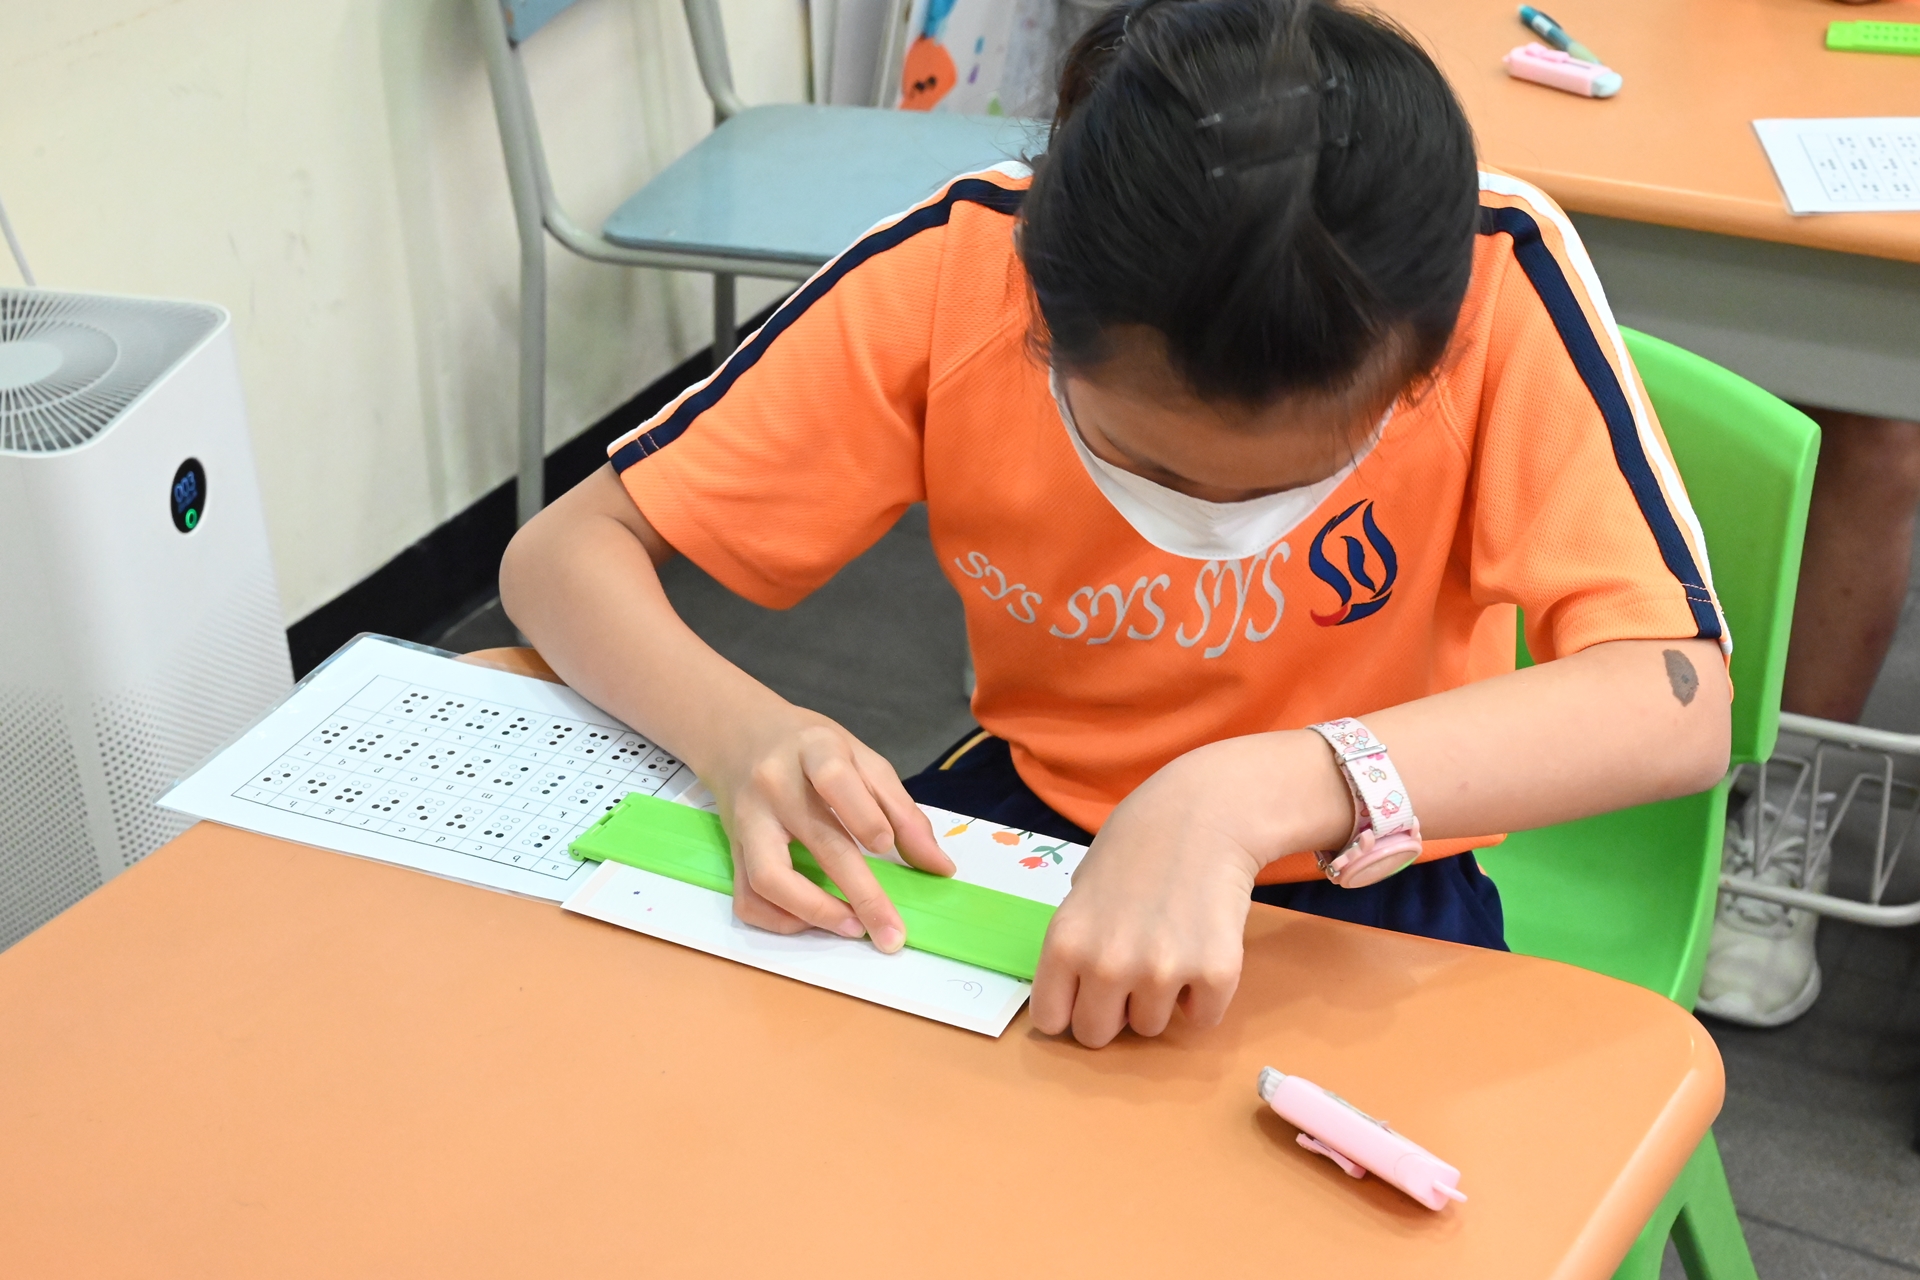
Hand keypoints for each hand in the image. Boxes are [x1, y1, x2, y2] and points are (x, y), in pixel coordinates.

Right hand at [704, 704, 952, 950]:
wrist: (740, 735)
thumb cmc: (811, 748)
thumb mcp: (862, 759)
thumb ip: (901, 810)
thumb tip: (940, 867)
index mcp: (814, 750)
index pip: (835, 779)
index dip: (864, 816)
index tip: (887, 846)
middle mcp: (775, 786)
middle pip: (818, 841)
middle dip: (861, 894)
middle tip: (892, 933)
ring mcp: (748, 821)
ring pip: (770, 877)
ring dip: (815, 912)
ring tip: (852, 928)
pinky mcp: (733, 849)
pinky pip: (747, 897)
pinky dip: (779, 920)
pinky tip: (811, 921)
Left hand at [1030, 733, 1350, 1046]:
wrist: (1205, 814)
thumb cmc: (1136, 847)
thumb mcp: (1080, 891)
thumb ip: (1075, 945)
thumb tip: (1073, 997)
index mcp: (1065, 942)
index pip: (1051, 1020)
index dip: (1068, 1009)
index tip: (1083, 996)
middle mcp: (1107, 965)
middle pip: (1097, 1035)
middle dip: (1112, 1011)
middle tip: (1131, 973)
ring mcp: (1163, 972)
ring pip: (1151, 1027)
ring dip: (1160, 999)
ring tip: (1170, 946)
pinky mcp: (1215, 974)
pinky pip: (1202, 1018)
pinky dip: (1204, 995)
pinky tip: (1202, 949)